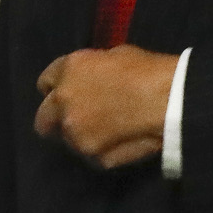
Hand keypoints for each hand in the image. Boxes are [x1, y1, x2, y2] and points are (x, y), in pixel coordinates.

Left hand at [34, 47, 179, 170]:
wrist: (169, 100)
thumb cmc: (148, 71)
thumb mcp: (114, 56)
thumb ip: (92, 70)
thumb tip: (93, 80)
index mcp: (68, 70)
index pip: (45, 83)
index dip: (58, 89)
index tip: (70, 94)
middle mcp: (63, 102)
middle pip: (43, 119)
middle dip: (56, 120)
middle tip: (79, 120)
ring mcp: (75, 132)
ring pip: (68, 140)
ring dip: (81, 136)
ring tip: (108, 131)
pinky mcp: (92, 156)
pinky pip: (91, 155)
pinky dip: (102, 151)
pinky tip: (121, 141)